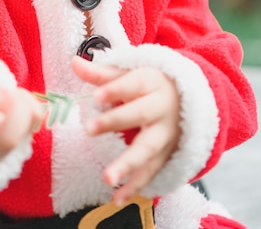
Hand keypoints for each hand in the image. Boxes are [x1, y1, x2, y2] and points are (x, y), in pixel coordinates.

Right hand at [0, 28, 42, 173]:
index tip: (3, 90)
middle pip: (2, 137)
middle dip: (16, 110)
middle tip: (12, 90)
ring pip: (16, 139)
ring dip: (26, 111)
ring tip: (18, 94)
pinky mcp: (8, 151)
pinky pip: (27, 136)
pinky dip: (33, 116)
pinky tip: (25, 103)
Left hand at [72, 56, 180, 205]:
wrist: (187, 99)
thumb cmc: (148, 84)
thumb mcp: (128, 74)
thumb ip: (100, 73)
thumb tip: (74, 62)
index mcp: (151, 83)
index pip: (133, 84)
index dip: (115, 89)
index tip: (96, 96)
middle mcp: (161, 108)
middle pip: (140, 114)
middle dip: (115, 121)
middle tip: (89, 129)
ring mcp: (166, 133)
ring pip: (148, 149)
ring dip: (128, 164)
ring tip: (107, 178)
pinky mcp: (166, 154)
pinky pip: (151, 171)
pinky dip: (136, 186)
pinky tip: (117, 198)